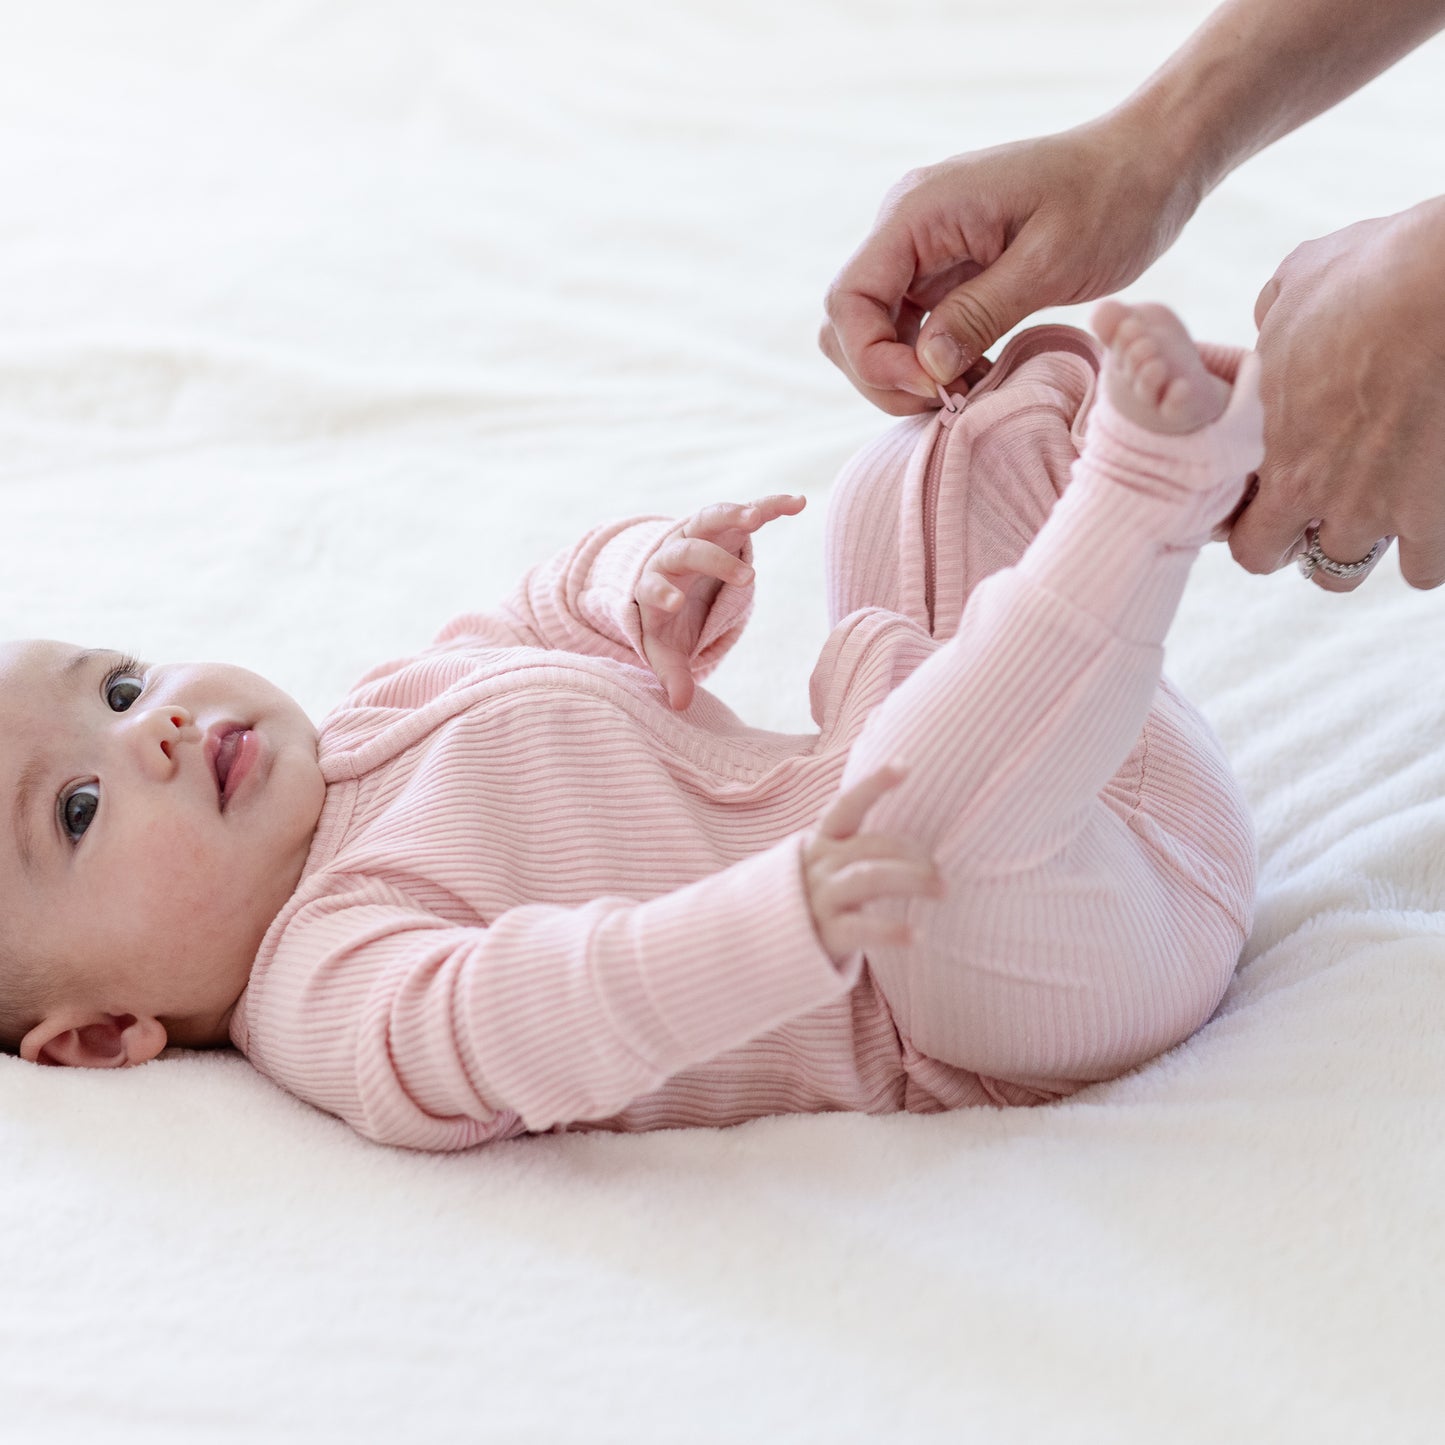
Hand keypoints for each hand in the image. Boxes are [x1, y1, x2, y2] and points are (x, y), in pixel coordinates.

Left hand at [637, 494, 805, 709]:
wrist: (670, 579)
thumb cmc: (666, 621)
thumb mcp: (664, 649)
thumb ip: (670, 674)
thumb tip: (680, 705)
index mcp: (653, 584)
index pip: (653, 584)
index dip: (662, 591)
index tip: (676, 602)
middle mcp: (673, 553)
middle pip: (687, 548)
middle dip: (713, 560)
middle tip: (747, 579)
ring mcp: (699, 535)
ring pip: (710, 517)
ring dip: (733, 514)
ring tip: (757, 518)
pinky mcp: (725, 526)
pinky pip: (748, 511)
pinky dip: (771, 505)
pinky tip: (798, 503)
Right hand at [802, 765, 942, 964]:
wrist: (764, 944)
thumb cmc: (811, 902)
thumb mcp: (823, 867)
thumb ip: (856, 852)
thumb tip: (920, 848)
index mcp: (820, 844)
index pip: (846, 806)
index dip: (874, 784)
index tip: (904, 765)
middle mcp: (819, 866)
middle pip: (872, 846)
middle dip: (913, 853)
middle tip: (943, 872)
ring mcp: (820, 898)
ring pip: (870, 877)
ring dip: (912, 880)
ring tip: (943, 891)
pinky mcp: (825, 934)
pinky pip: (863, 928)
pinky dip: (892, 930)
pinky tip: (917, 934)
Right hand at [819, 115, 1199, 415]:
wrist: (1148, 164)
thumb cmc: (1112, 200)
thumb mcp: (1052, 262)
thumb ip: (980, 313)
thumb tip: (926, 370)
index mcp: (919, 211)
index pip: (849, 300)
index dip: (875, 360)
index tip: (934, 389)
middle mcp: (906, 227)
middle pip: (848, 323)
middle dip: (883, 376)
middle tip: (947, 403)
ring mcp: (921, 250)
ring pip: (873, 333)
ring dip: (906, 377)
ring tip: (966, 393)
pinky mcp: (943, 271)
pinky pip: (910, 330)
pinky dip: (930, 365)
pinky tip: (974, 377)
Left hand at [1227, 198, 1444, 589]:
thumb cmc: (1376, 273)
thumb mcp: (1299, 282)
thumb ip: (1274, 320)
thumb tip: (1269, 323)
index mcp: (1275, 450)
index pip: (1244, 531)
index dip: (1256, 521)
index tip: (1275, 500)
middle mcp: (1318, 494)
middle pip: (1291, 562)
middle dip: (1305, 543)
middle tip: (1327, 511)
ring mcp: (1380, 510)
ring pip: (1353, 570)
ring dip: (1369, 547)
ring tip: (1385, 508)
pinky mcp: (1438, 515)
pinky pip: (1428, 570)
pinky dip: (1430, 551)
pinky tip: (1432, 513)